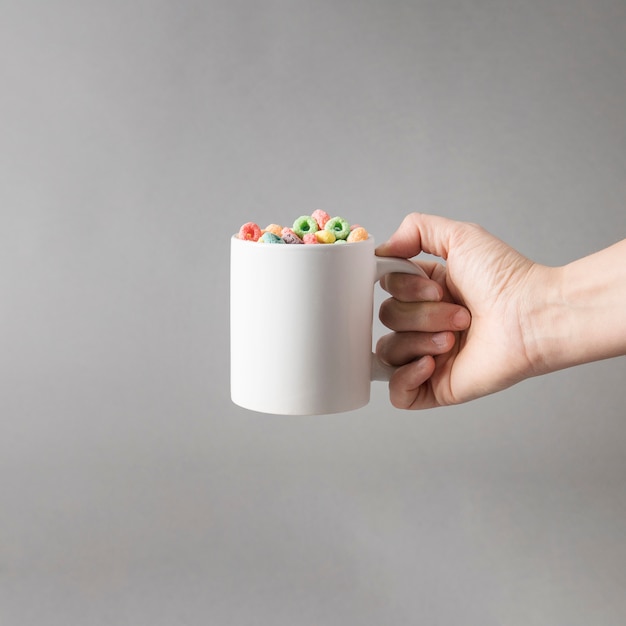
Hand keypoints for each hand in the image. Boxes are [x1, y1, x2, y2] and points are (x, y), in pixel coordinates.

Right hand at [376, 213, 542, 408]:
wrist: (533, 317)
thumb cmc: (506, 279)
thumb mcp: (459, 236)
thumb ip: (416, 229)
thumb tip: (382, 250)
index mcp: (428, 293)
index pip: (388, 289)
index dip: (403, 287)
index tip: (436, 286)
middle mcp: (426, 323)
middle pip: (388, 318)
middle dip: (422, 314)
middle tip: (461, 313)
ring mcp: (429, 356)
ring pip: (389, 351)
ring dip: (420, 340)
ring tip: (455, 338)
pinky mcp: (437, 387)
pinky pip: (397, 392)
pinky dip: (405, 376)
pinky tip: (431, 364)